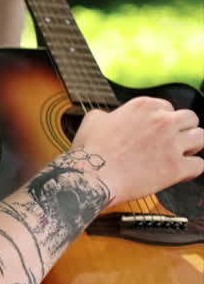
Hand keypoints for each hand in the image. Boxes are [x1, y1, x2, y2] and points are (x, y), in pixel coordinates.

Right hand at [70, 96, 203, 205]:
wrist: (91, 176)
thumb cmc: (90, 151)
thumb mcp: (93, 120)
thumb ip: (110, 114)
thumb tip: (111, 118)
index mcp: (143, 107)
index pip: (167, 107)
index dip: (162, 119)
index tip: (157, 129)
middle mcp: (162, 121)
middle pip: (191, 118)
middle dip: (184, 129)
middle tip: (174, 140)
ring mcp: (172, 144)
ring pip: (201, 138)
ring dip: (193, 146)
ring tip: (182, 154)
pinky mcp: (177, 167)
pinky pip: (199, 165)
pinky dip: (192, 169)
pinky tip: (182, 171)